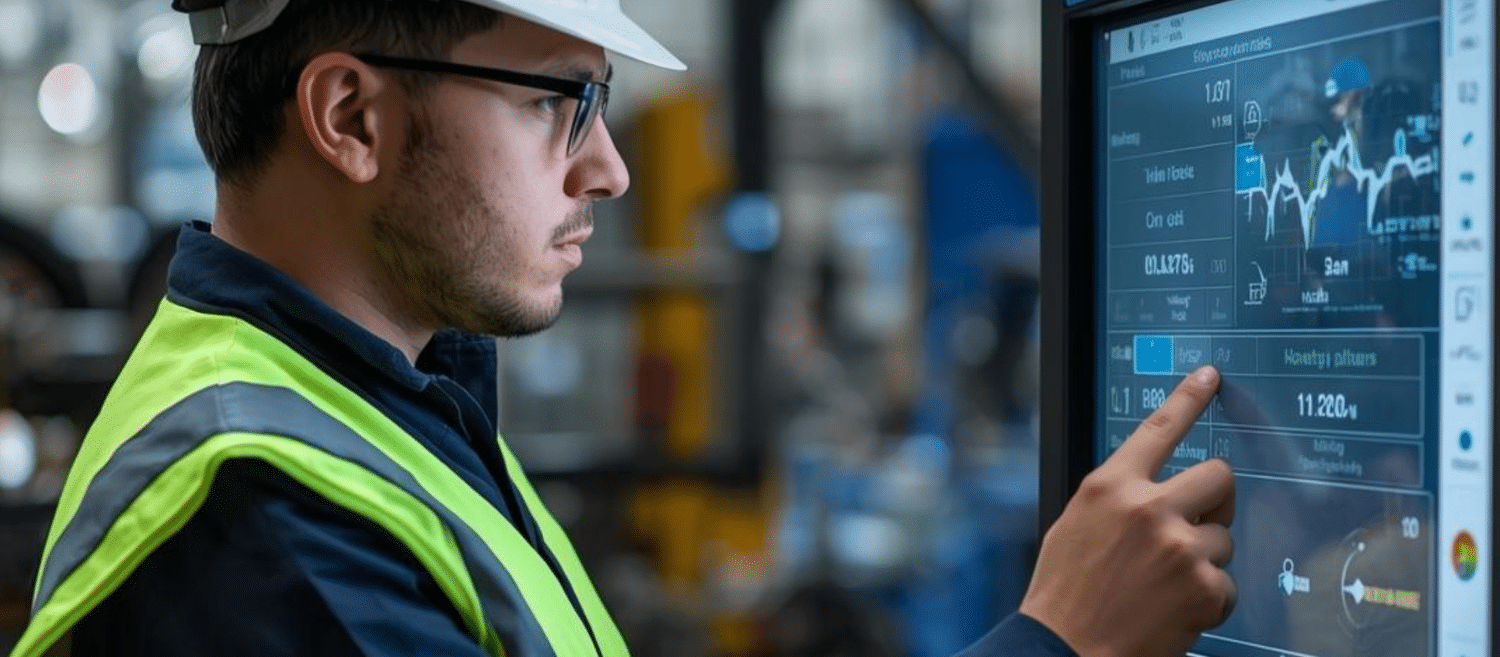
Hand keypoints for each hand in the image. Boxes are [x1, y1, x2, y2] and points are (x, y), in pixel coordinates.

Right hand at [1020, 366, 1234, 656]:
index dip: (1188, 398)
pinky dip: (1208, 601)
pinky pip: (1227, 584)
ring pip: (1225, 536)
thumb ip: (1118, 499)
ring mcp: (1179, 546)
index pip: (1158, 429)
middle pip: (1219, 476)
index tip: (1209, 377)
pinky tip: (1175, 611)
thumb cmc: (1065, 593)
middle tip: (1198, 522)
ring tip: (1167, 585)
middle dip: (1217, 499)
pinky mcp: (1203, 587)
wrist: (1065, 649)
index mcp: (1110, 487)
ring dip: (1205, 560)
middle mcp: (1147, 508)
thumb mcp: (1076, 526)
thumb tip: (1156, 488)